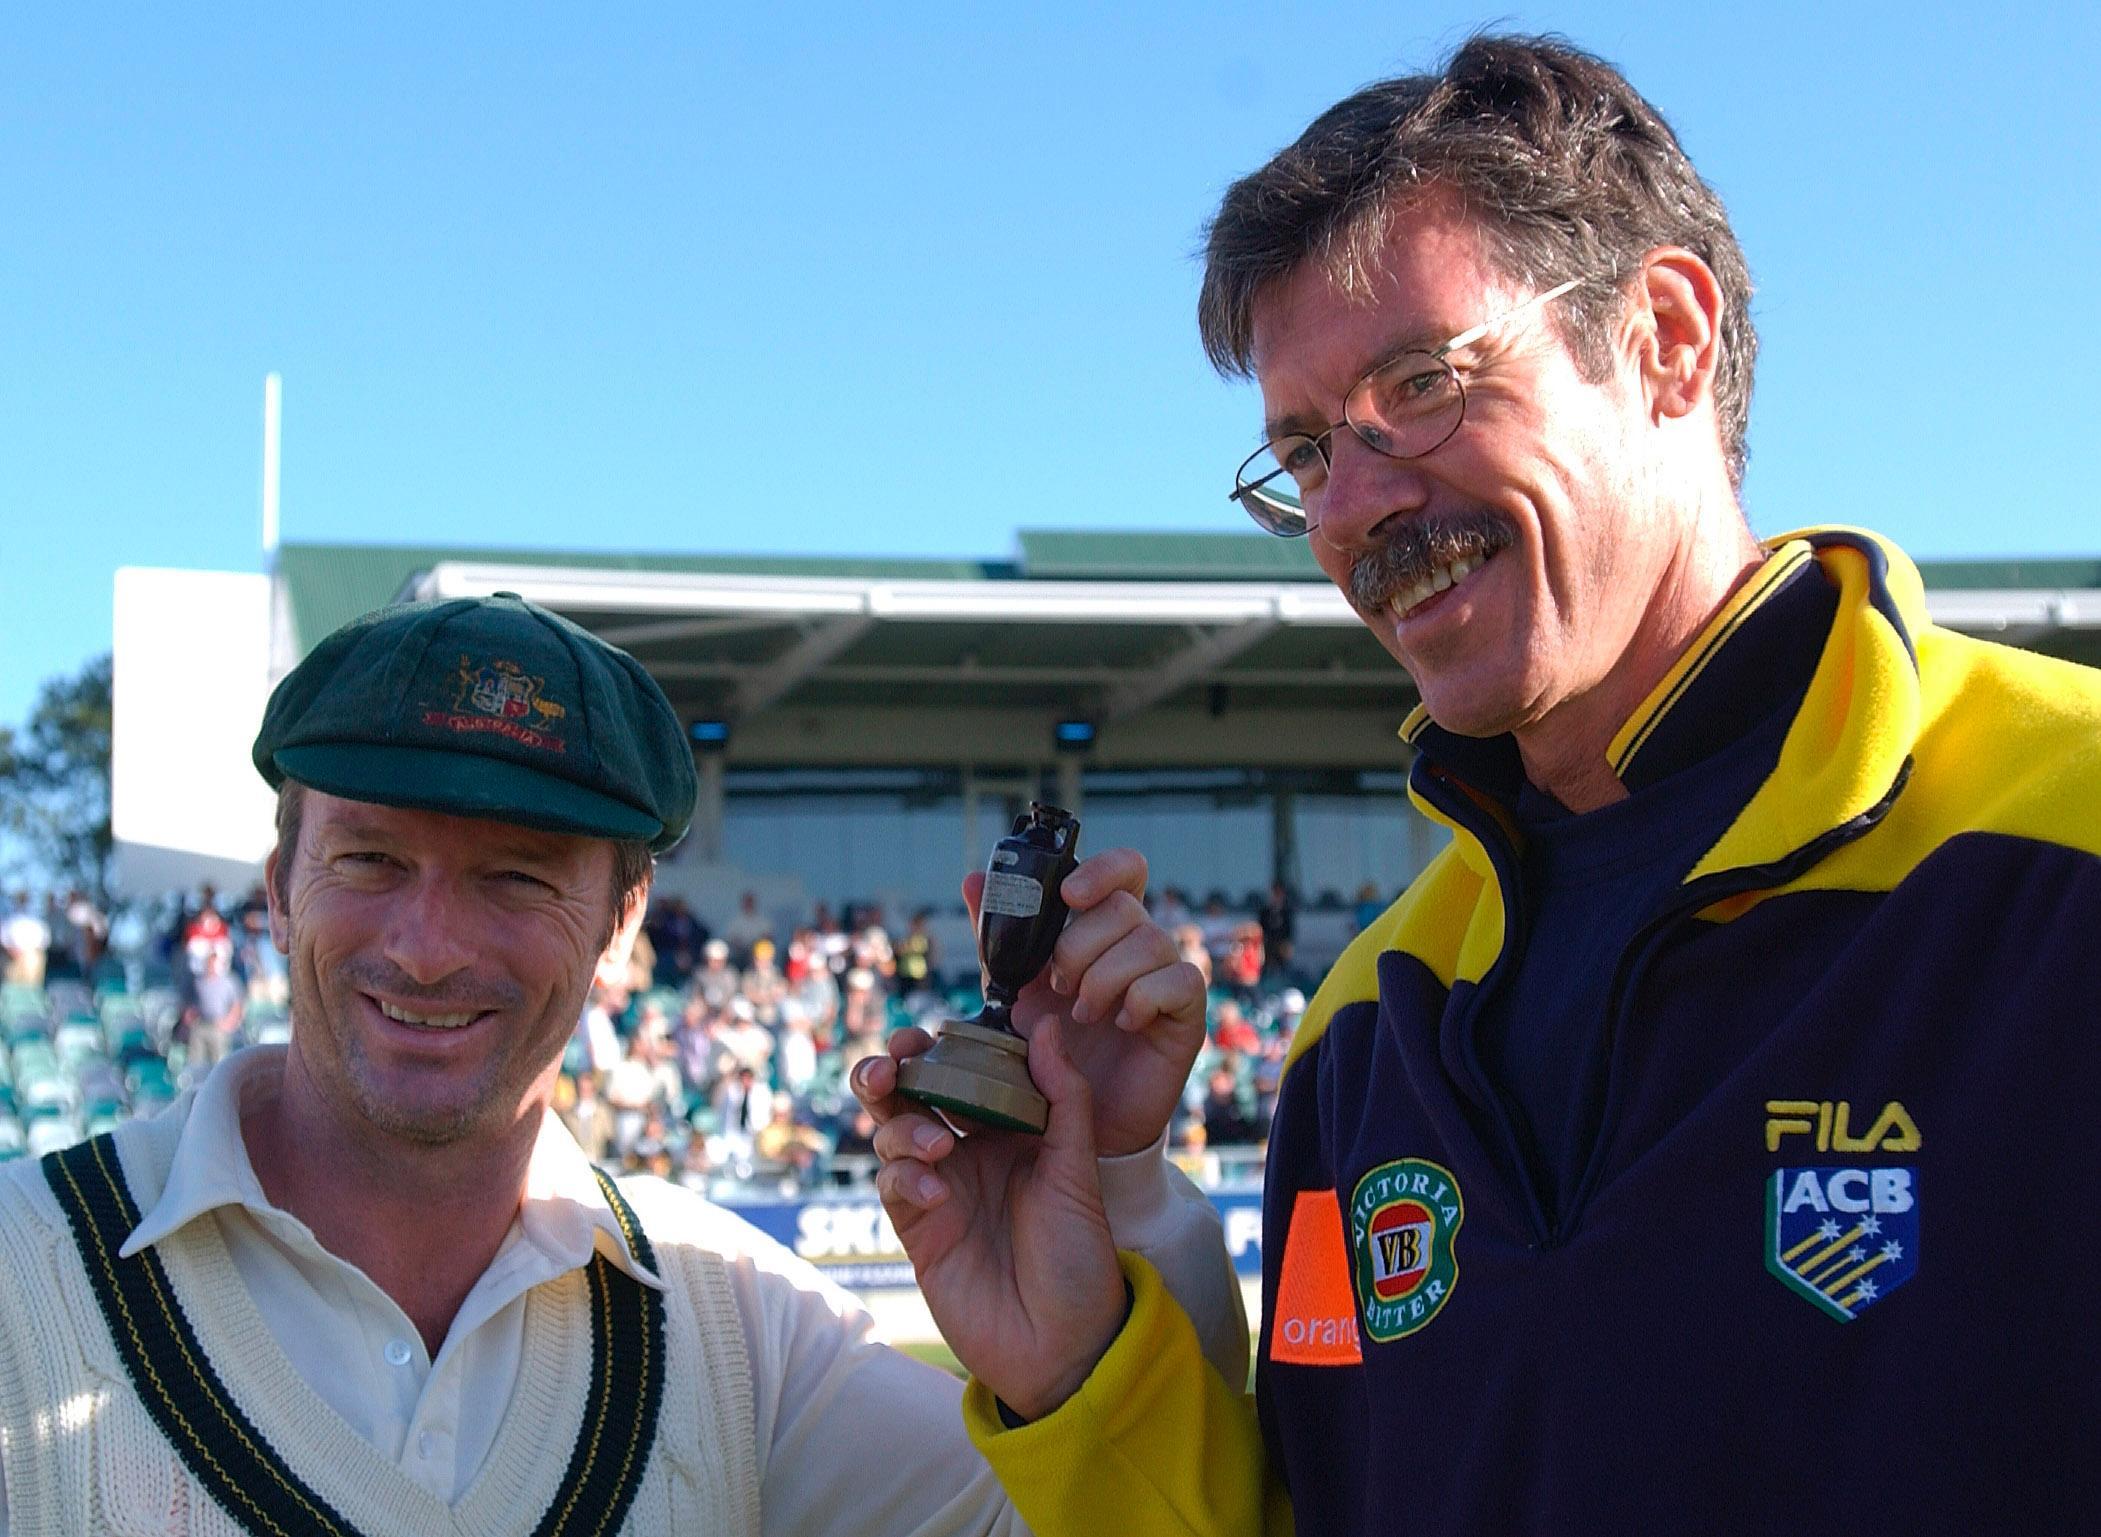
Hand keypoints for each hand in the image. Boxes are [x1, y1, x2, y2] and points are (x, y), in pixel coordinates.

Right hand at [852, 847, 1208, 1414]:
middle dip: (893, 1069)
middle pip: (911, 1091)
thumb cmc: (1080, 1257)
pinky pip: (892, 1184)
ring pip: (892, 1131)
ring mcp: (939, 1187)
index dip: (943, 1044)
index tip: (937, 1031)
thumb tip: (1046, 1026)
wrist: (1065, 1345)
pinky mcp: (918, 1228)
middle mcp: (970, 1149)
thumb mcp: (1079, 1170)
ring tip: (934, 1144)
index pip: (965, 1067)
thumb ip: (1062, 1097)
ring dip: (903, 1125)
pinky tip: (935, 1192)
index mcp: (1010, 1126)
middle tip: (895, 1065)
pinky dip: (904, 1177)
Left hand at [987, 847, 1207, 1157]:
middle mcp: (1140, 945)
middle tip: (1059, 986)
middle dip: (1081, 945)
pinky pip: (1180, 981)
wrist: (1071, 1120)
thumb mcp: (1012, 988)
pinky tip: (1121, 1024)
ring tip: (1082, 1015)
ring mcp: (1166, 977)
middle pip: (1126, 906)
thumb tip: (973, 880)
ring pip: (1151, 941)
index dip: (1103, 870)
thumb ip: (996, 936)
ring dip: (1105, 978)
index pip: (1124, 870)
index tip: (1069, 895)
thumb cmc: (1046, 1048)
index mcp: (1102, 930)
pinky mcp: (1187, 1015)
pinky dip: (1142, 999)